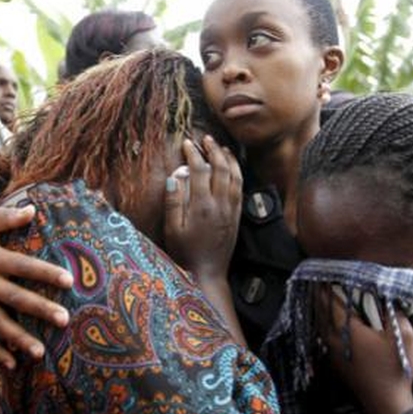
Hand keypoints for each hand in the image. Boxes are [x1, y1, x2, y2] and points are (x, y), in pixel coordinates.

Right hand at [0, 205, 72, 368]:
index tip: (69, 281)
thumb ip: (7, 216)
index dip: (45, 273)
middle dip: (40, 309)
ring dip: (19, 338)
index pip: (23, 266)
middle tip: (64, 320)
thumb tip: (32, 210)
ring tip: (40, 352)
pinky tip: (12, 364)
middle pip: (14, 298)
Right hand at [164, 136, 242, 280]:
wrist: (207, 274)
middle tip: (205, 139)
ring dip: (228, 158)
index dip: (193, 153)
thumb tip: (174, 177)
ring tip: (221, 147)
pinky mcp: (237, 216)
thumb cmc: (185, 253)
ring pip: (235, 176)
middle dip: (213, 150)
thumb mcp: (172, 230)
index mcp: (202, 206)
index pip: (200, 170)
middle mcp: (220, 205)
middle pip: (221, 168)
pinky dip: (237, 172)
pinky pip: (240, 188)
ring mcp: (231, 210)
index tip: (186, 143)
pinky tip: (232, 167)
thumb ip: (173, 202)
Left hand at [314, 286, 412, 413]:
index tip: (322, 272)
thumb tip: (387, 297)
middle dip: (317, 294)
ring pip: (318, 324)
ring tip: (318, 296)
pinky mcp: (334, 361)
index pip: (331, 302)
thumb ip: (395, 313)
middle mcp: (333, 339)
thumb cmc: (395, 368)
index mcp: (348, 330)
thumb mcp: (402, 337)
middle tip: (316, 280)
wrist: (386, 403)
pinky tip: (325, 321)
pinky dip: (320, 322)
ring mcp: (331, 351)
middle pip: (319, 311)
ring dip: (317, 308)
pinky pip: (321, 335)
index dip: (326, 286)